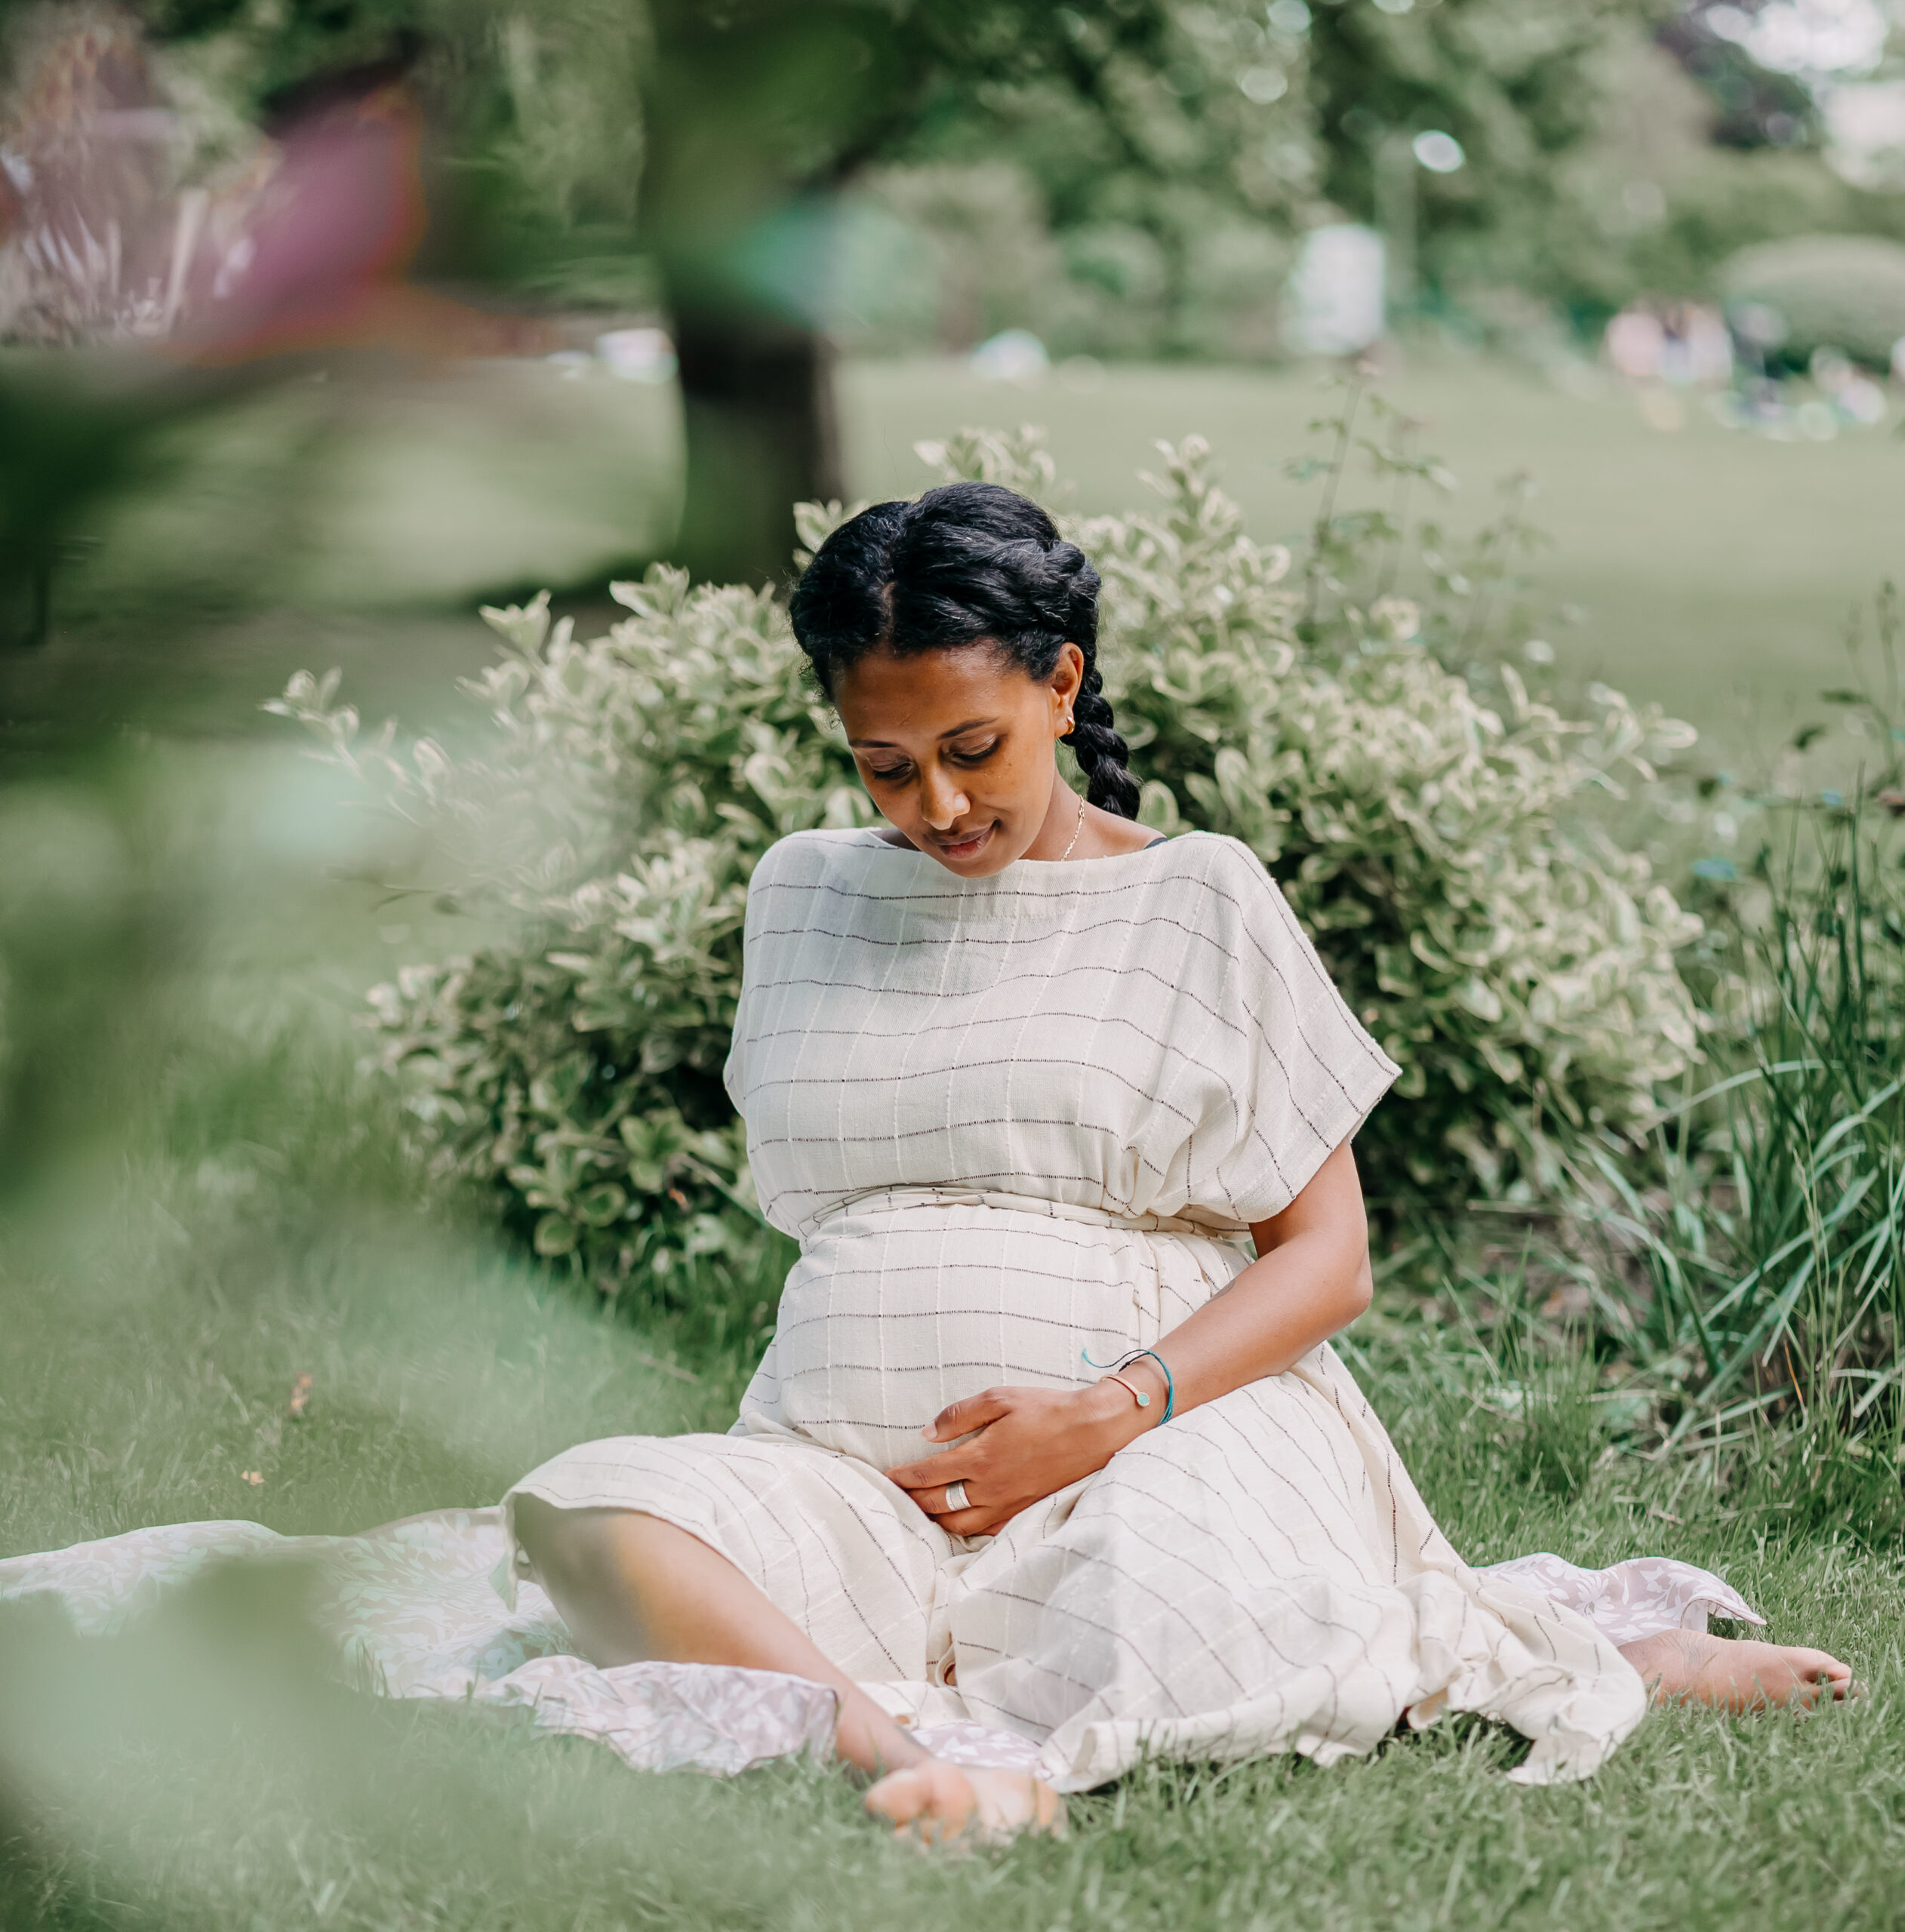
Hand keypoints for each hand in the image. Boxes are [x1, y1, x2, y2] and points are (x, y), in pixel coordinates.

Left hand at [884, 1380, 1154, 1536]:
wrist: (1091, 1432)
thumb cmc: (1046, 1410)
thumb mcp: (1000, 1398)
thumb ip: (960, 1415)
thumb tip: (927, 1433)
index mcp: (980, 1457)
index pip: (928, 1475)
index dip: (903, 1478)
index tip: (887, 1477)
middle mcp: (989, 1487)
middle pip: (937, 1505)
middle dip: (912, 1502)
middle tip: (895, 1498)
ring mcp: (1007, 1504)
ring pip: (959, 1524)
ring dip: (934, 1520)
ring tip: (921, 1512)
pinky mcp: (1022, 1511)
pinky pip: (985, 1530)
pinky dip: (965, 1529)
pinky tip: (959, 1521)